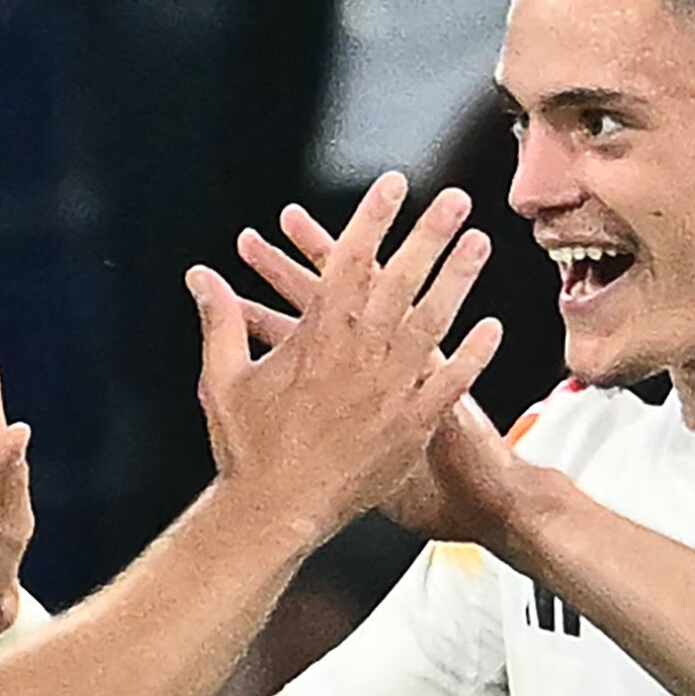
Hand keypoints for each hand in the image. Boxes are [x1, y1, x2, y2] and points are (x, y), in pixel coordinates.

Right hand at [190, 173, 501, 537]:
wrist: (275, 511)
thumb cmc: (248, 448)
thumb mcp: (223, 378)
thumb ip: (220, 321)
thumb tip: (201, 278)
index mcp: (317, 336)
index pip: (351, 260)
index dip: (373, 217)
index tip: (393, 184)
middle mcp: (360, 353)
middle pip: (402, 279)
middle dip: (429, 233)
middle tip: (455, 199)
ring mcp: (391, 389)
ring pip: (433, 320)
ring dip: (458, 279)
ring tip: (481, 243)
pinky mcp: (411, 425)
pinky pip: (449, 383)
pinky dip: (473, 355)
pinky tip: (493, 329)